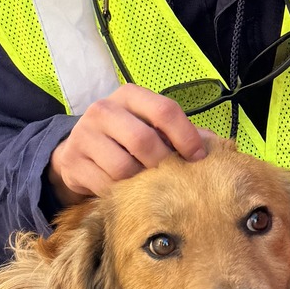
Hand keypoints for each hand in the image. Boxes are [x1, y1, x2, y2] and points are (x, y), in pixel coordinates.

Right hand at [48, 85, 209, 203]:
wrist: (76, 150)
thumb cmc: (124, 138)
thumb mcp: (148, 126)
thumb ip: (179, 133)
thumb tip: (217, 146)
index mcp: (129, 96)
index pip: (165, 110)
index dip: (186, 136)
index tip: (198, 158)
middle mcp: (104, 110)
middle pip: (143, 140)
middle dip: (162, 163)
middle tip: (169, 176)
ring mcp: (84, 135)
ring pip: (123, 167)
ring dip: (140, 181)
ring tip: (145, 183)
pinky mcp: (72, 162)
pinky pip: (105, 185)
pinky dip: (121, 193)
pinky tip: (125, 190)